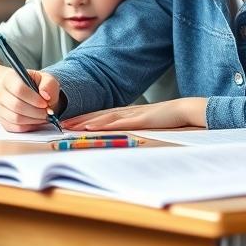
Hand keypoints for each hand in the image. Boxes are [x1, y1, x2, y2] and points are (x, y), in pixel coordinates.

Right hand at [0, 68, 59, 132]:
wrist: (24, 92)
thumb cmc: (35, 85)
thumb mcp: (46, 79)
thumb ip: (48, 84)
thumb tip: (46, 95)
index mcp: (9, 78)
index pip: (19, 89)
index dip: (34, 99)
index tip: (45, 104)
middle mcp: (0, 92)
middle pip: (16, 105)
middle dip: (36, 112)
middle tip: (47, 112)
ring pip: (15, 118)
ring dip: (33, 120)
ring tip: (43, 116)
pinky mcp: (1, 120)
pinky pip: (15, 127)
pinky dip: (28, 126)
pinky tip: (35, 121)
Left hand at [62, 98, 204, 130]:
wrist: (186, 110)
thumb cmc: (167, 118)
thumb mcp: (146, 123)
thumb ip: (132, 126)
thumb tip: (118, 135)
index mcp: (126, 113)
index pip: (100, 116)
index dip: (82, 119)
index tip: (67, 123)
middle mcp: (126, 112)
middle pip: (97, 115)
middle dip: (78, 120)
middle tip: (60, 124)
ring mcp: (133, 114)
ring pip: (104, 118)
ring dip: (86, 122)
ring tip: (70, 126)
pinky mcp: (141, 119)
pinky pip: (119, 122)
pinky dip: (104, 124)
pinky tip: (93, 127)